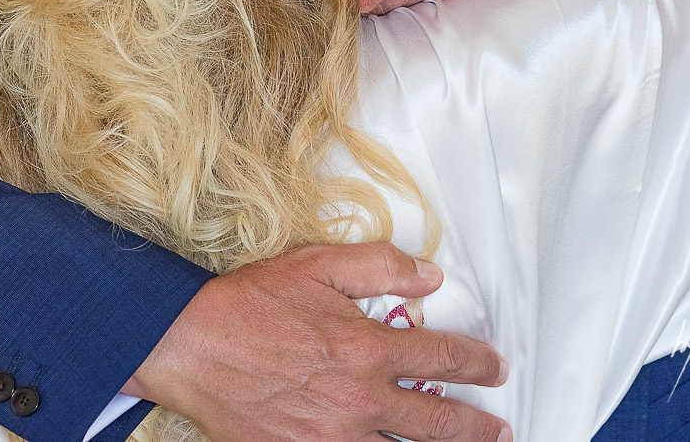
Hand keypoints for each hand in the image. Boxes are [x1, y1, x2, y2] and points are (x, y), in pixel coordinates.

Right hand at [125, 242, 510, 441]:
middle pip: (438, 423)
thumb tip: (429, 277)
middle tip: (499, 430)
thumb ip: (379, 266)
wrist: (190, 346)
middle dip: (477, 428)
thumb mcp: (317, 266)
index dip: (477, 363)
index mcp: (367, 349)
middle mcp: (359, 401)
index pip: (442, 358)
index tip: (495, 368)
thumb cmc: (250, 304)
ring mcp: (332, 438)